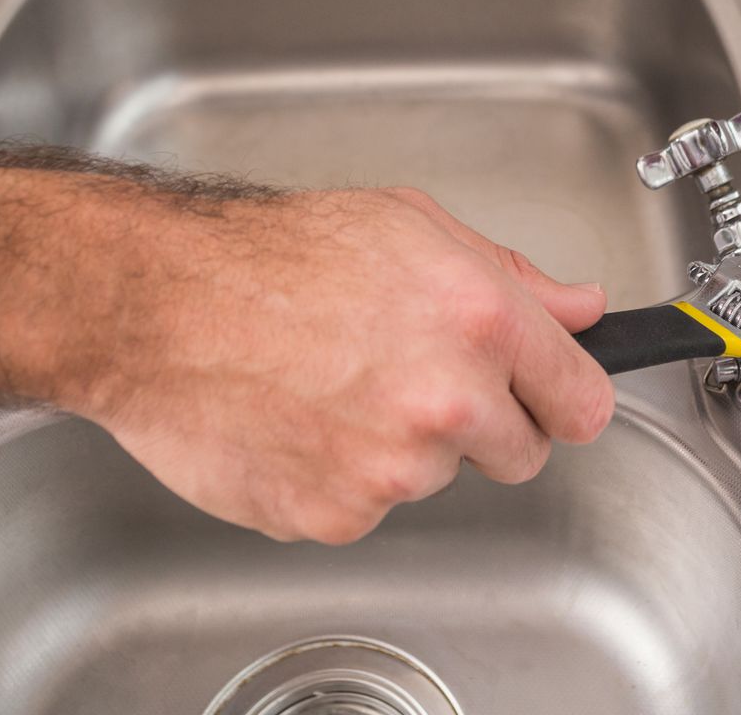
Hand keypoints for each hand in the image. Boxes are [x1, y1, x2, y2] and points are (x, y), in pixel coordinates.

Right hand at [53, 185, 614, 543]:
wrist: (158, 305)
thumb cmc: (268, 255)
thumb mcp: (408, 224)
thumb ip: (511, 276)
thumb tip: (579, 309)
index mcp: (479, 318)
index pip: (583, 401)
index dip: (565, 396)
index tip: (551, 396)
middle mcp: (446, 399)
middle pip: (522, 453)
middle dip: (483, 422)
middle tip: (414, 375)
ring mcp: (391, 469)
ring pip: (436, 477)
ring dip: (403, 446)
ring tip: (335, 382)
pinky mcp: (336, 517)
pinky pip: (367, 508)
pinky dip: (341, 476)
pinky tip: (301, 418)